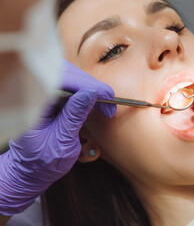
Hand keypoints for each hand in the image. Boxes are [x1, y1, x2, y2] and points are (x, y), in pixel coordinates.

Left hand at [0, 59, 115, 215]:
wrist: (31, 171)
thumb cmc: (43, 161)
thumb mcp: (62, 142)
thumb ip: (74, 116)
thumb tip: (90, 93)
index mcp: (31, 107)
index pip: (60, 82)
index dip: (87, 85)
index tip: (107, 96)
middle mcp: (34, 96)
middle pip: (66, 74)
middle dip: (92, 86)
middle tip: (110, 103)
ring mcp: (42, 95)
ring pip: (70, 77)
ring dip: (91, 88)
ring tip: (105, 105)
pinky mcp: (50, 97)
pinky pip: (70, 85)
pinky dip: (86, 92)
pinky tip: (96, 102)